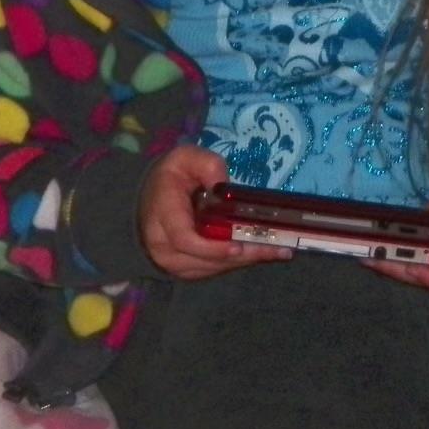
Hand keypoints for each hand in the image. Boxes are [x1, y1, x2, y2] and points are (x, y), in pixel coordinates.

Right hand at [138, 146, 288, 279]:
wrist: (151, 194)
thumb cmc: (173, 175)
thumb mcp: (187, 157)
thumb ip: (208, 166)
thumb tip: (226, 186)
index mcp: (163, 214)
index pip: (184, 239)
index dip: (212, 248)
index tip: (239, 247)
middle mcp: (162, 244)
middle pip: (204, 259)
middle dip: (243, 256)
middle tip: (277, 250)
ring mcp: (171, 259)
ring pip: (210, 268)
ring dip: (244, 262)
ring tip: (277, 251)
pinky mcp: (182, 267)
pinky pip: (210, 270)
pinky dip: (234, 264)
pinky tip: (259, 254)